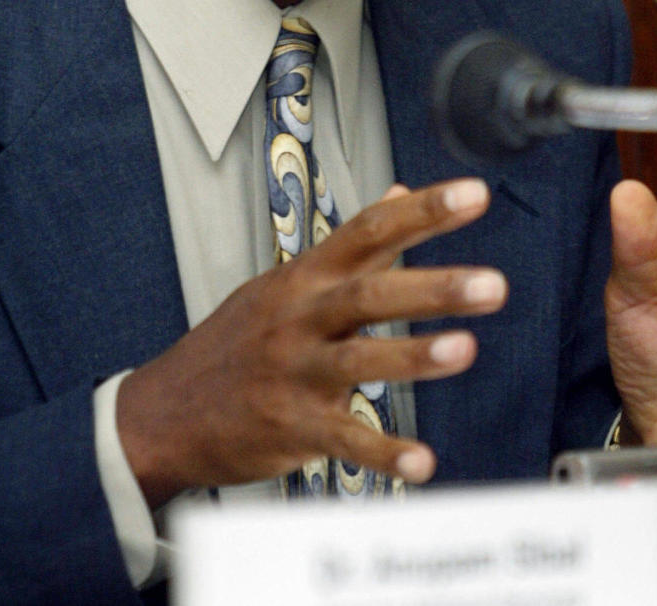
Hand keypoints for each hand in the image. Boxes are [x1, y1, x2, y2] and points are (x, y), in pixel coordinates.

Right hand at [116, 177, 506, 507]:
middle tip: (492, 284)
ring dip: (413, 356)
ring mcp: (293, 372)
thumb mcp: (287, 283)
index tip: (474, 195)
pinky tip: (423, 462)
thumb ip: (353, 245)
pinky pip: (342, 440)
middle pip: (369, 294)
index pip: (368, 231)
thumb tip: (401, 194)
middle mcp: (300, 317)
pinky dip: (383, 453)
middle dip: (433, 288)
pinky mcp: (290, 427)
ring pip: (357, 361)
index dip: (423, 212)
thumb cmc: (235, 342)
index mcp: (305, 277)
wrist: (164, 411)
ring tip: (465, 349)